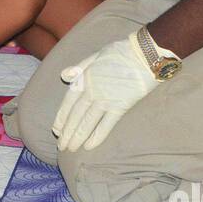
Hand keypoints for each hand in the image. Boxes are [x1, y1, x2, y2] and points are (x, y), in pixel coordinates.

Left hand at [53, 35, 160, 152]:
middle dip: (67, 132)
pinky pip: (106, 125)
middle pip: (75, 115)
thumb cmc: (121, 52)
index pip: (68, 102)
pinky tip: (89, 146)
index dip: (61, 118)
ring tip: (70, 149)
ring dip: (77, 137)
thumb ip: (79, 67)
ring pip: (87, 122)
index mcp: (84, 78)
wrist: (145, 54)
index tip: (57, 130)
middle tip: (62, 146)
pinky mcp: (120, 106)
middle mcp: (91, 91)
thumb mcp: (96, 55)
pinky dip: (97, 136)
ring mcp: (105, 99)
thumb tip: (64, 76)